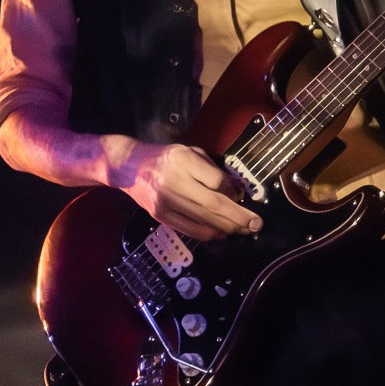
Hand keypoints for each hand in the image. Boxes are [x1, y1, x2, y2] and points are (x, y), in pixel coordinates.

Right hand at [113, 141, 259, 242]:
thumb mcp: (188, 152)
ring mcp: (165, 200)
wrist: (127, 167)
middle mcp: (174, 180)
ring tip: (244, 230)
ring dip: (228, 227)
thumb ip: (211, 168)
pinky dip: (209, 233)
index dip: (232, 191)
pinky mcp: (160, 215)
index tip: (241, 195)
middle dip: (239, 216)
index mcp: (182, 159)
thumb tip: (236, 190)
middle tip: (257, 224)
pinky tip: (222, 233)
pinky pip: (190, 229)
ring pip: (204, 219)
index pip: (216, 180)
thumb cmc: (163, 158)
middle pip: (214, 204)